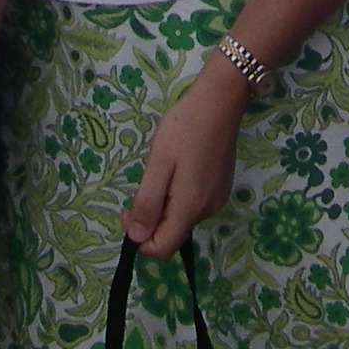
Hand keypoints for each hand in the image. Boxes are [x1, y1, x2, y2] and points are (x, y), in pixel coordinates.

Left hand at [123, 61, 246, 259]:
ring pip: (181, 218)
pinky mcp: (220, 187)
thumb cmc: (184, 127)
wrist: (219, 101)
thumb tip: (136, 239)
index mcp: (189, 208)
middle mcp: (207, 211)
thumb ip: (147, 203)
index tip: (128, 208)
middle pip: (172, 234)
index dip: (139, 238)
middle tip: (145, 181)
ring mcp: (216, 199)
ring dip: (164, 205)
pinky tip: (178, 167)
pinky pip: (193, 204)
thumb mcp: (158, 163)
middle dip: (150, 218)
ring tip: (163, 169)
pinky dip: (178, 196)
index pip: (161, 249)